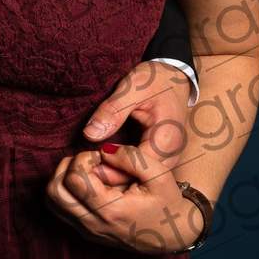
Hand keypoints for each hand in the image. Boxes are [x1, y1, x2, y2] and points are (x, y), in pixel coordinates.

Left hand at [45, 143, 204, 253]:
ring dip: (62, 178)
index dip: (83, 158)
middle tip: (89, 162)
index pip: (74, 178)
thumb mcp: (159, 174)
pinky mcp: (85, 232)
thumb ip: (131, 157)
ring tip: (87, 171)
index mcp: (111, 211)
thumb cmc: (168, 202)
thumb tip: (102, 150)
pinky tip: (87, 183)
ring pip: (52, 200)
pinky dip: (65, 190)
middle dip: (67, 166)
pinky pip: (60, 209)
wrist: (174, 235)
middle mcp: (93, 224)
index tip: (101, 157)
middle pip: (55, 190)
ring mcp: (87, 230)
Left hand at [82, 60, 190, 185]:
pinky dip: (118, 171)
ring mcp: (165, 161)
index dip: (108, 167)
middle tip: (83, 162)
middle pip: (135, 180)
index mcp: (165, 141)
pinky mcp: (157, 160)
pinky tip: (100, 162)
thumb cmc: (155, 79)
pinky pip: (137, 174)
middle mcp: (169, 157)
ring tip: (89, 163)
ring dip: (112, 175)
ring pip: (136, 181)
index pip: (135, 169)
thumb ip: (112, 111)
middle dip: (107, 175)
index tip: (87, 156)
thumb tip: (89, 134)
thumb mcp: (132, 88)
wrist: (175, 77)